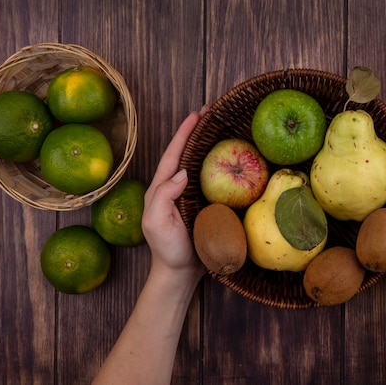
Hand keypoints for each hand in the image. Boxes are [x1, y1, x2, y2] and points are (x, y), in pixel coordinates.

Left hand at [141, 106, 208, 280]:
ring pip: (197, 163)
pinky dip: (217, 164)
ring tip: (219, 127)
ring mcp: (188, 195)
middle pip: (185, 153)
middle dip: (196, 132)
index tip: (196, 115)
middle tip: (210, 112)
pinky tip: (228, 158)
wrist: (180, 273)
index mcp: (161, 188)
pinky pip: (209, 179)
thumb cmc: (167, 249)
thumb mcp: (157, 223)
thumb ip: (163, 196)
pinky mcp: (201, 204)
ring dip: (206, 144)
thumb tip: (182, 171)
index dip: (184, 133)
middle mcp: (174, 187)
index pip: (173, 154)